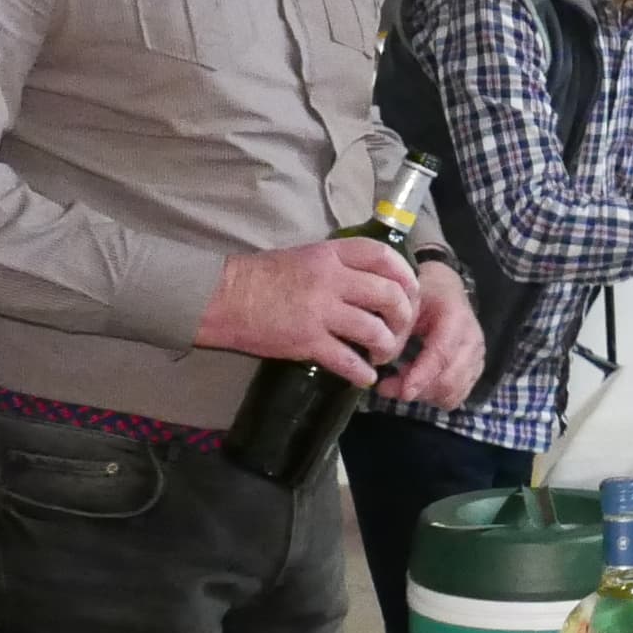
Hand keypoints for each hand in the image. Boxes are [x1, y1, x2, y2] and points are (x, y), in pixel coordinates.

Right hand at [195, 237, 418, 387]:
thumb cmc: (260, 277)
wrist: (222, 298)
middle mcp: (331, 280)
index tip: (410, 291)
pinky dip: (362, 372)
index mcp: (330, 255)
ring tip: (381, 354)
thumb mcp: (303, 257)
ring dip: (386, 347)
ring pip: (374, 330)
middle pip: (389, 295)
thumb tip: (370, 280)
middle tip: (400, 329)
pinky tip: (365, 377)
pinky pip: (348, 360)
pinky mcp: (307, 341)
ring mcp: (320, 311)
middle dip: (404, 316)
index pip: (383, 256)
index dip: (404, 274)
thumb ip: (337, 265)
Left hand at [378, 261, 486, 409]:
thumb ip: (396, 330)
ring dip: (424, 395)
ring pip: (453, 393)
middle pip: (450, 380)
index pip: (442, 354)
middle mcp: (473, 341)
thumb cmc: (424, 292)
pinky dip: (434, 396)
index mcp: (457, 319)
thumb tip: (382, 361)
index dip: (422, 377)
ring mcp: (477, 357)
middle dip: (418, 391)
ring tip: (401, 380)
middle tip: (386, 387)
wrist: (446, 288)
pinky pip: (456, 395)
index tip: (402, 392)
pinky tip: (418, 381)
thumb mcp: (407, 301)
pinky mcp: (474, 369)